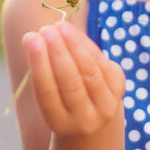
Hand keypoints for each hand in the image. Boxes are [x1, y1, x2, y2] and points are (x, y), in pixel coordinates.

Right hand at [23, 20, 125, 138]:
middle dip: (57, 52)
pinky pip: (101, 62)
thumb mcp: (50, 94)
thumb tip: (33, 37)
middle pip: (71, 82)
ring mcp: (106, 106)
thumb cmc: (60, 98)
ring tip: (59, 26)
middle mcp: (85, 120)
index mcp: (60, 123)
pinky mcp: (119, 88)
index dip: (39, 64)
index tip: (30, 38)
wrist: (92, 114)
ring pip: (89, 71)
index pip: (47, 92)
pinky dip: (86, 44)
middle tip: (45, 29)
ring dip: (73, 44)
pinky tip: (72, 32)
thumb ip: (42, 70)